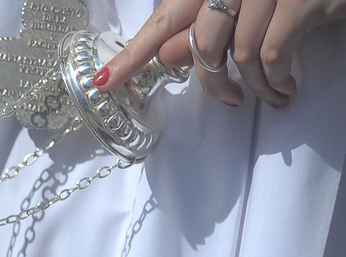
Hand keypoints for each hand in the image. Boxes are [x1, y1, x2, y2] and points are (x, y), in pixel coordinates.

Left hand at [100, 0, 345, 107]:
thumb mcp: (245, 3)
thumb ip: (206, 24)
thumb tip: (167, 56)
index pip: (164, 17)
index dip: (132, 54)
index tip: (102, 83)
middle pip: (200, 42)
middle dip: (210, 80)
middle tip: (227, 99)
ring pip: (238, 54)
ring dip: (251, 85)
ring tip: (269, 95)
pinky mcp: (301, 1)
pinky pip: (271, 55)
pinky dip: (275, 80)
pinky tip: (284, 88)